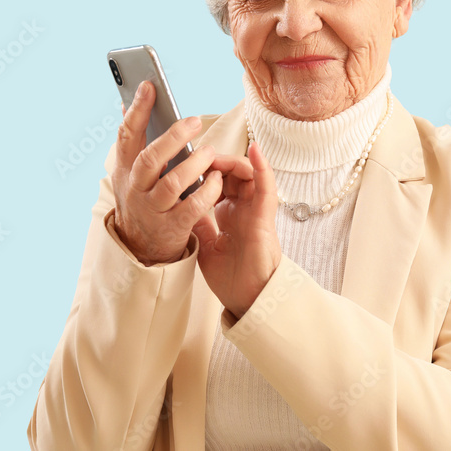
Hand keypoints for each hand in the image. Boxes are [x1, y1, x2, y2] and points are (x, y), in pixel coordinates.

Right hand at [111, 80, 223, 265]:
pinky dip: (207, 191)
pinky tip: (217, 179)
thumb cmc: (141, 198)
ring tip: (210, 152)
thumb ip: (132, 140)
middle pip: (150, 158)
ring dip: (194, 164)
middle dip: (173, 137)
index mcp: (124, 169)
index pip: (127, 135)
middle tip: (195, 121)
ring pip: (173, 183)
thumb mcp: (129, 171)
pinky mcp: (173, 226)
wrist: (140, 246)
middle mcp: (136, 188)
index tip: (149, 86)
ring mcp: (153, 209)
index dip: (137, 110)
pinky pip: (192, 206)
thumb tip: (127, 101)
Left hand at [192, 141, 280, 318]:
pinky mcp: (264, 217)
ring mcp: (255, 211)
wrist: (246, 300)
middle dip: (216, 161)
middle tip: (199, 155)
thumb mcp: (205, 246)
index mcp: (230, 215)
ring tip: (215, 155)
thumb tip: (184, 206)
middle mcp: (243, 209)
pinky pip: (266, 187)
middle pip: (233, 174)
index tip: (188, 162)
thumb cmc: (230, 278)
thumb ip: (200, 225)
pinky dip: (262, 167)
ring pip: (249, 174)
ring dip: (232, 160)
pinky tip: (254, 150)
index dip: (206, 170)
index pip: (219, 182)